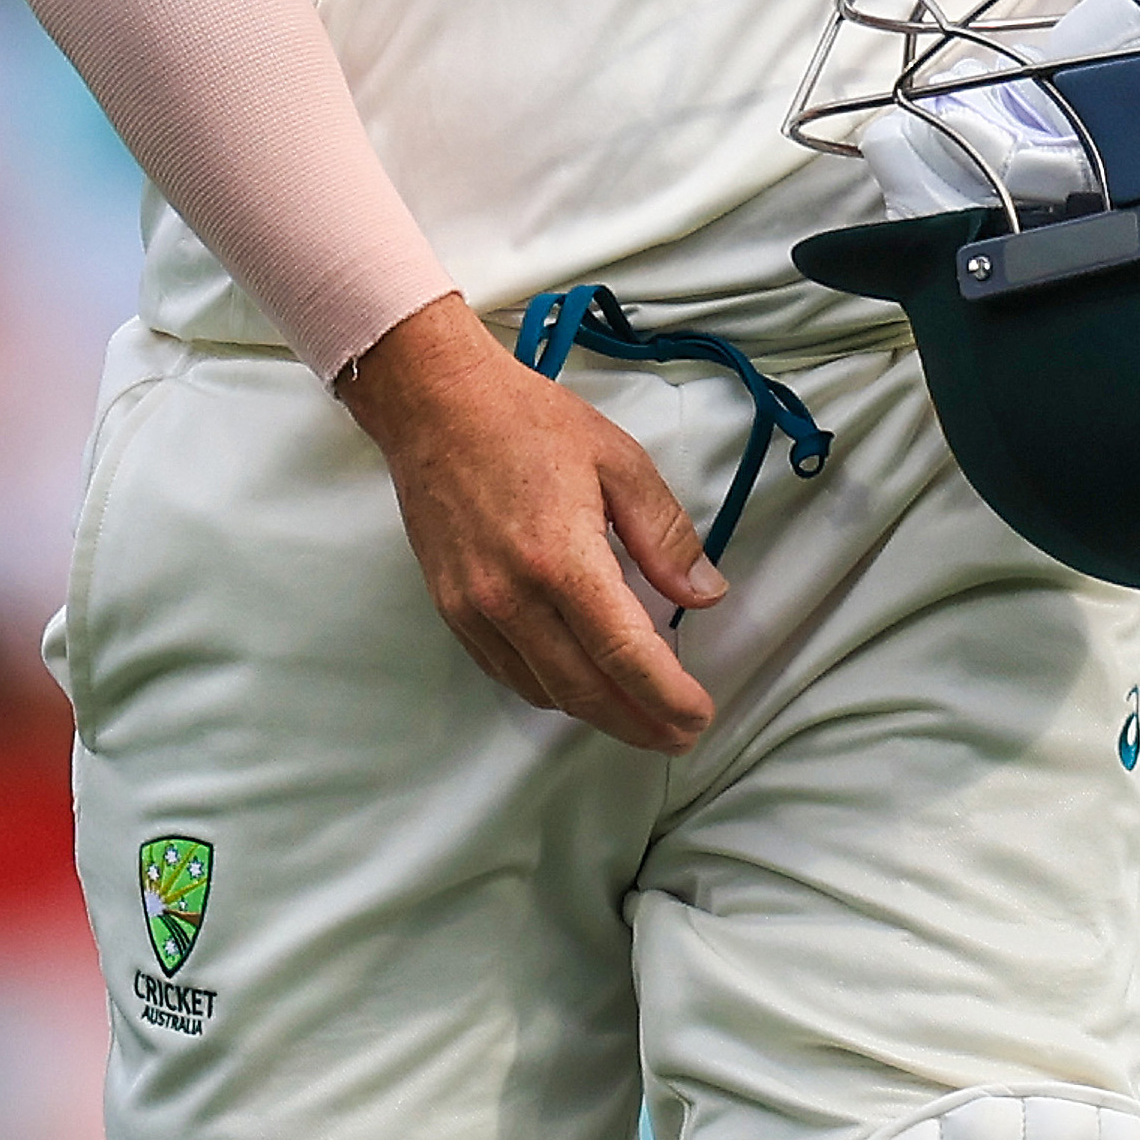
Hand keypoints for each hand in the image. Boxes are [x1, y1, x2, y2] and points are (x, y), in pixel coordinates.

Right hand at [338, 297, 722, 752]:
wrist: (434, 405)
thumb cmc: (529, 421)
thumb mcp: (619, 460)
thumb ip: (665, 534)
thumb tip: (705, 595)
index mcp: (562, 557)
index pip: (625, 653)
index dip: (667, 696)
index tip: (699, 716)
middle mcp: (513, 597)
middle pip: (585, 691)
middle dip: (639, 723)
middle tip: (680, 734)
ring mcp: (475, 609)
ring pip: (544, 691)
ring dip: (597, 713)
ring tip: (640, 714)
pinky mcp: (452, 610)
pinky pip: (508, 673)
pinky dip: (551, 689)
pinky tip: (581, 683)